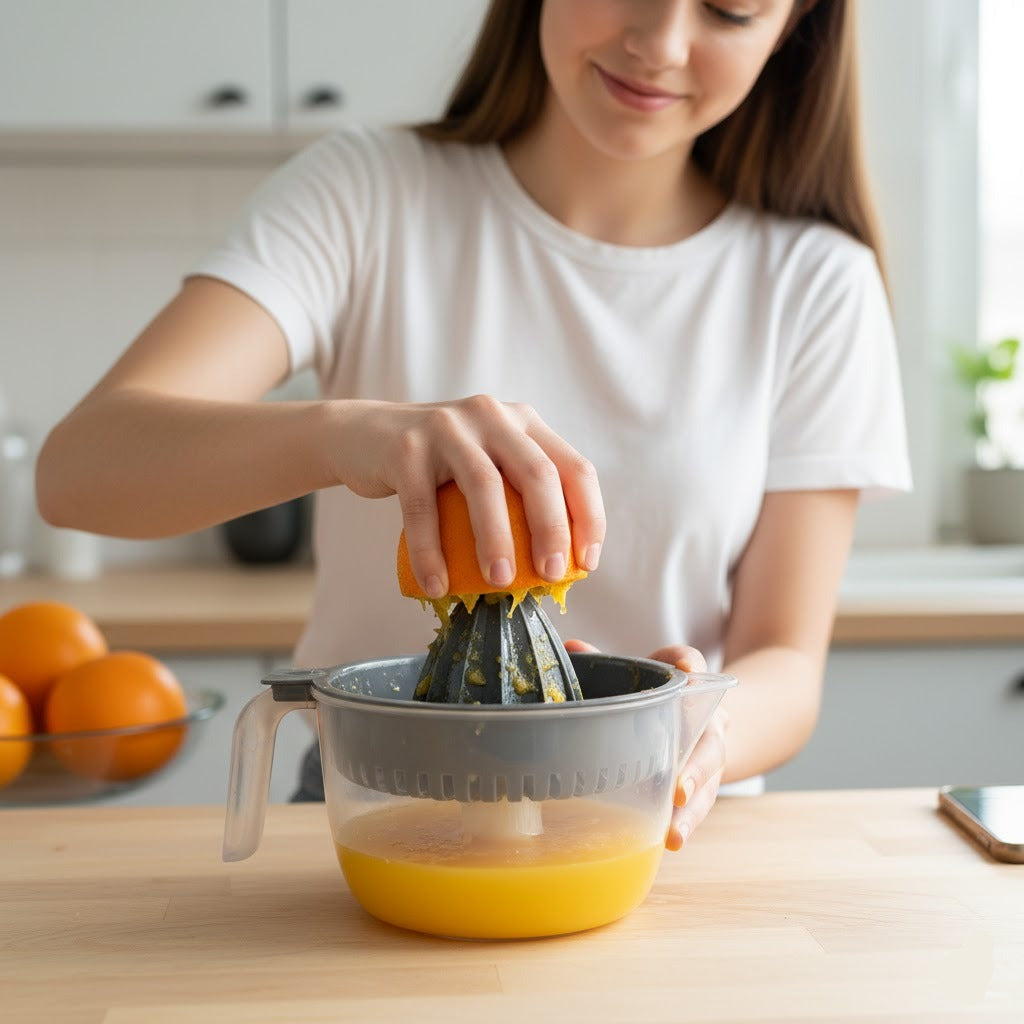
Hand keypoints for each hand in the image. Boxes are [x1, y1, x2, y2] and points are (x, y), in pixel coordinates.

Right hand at [328, 396, 604, 596]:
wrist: (362, 436)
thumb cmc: (438, 467)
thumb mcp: (486, 464)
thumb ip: (518, 498)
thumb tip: (556, 570)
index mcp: (523, 422)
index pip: (574, 468)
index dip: (588, 518)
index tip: (586, 563)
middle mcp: (491, 416)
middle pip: (537, 474)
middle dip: (551, 530)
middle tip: (550, 575)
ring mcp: (447, 427)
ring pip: (484, 486)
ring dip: (496, 541)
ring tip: (499, 582)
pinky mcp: (406, 448)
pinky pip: (422, 509)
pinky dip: (430, 553)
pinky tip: (437, 585)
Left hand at [564, 640, 726, 850]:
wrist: (703, 716)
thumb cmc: (657, 694)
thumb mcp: (638, 674)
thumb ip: (605, 663)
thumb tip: (571, 649)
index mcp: (689, 680)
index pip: (691, 662)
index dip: (688, 666)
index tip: (685, 672)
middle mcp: (707, 716)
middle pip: (710, 737)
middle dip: (697, 765)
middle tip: (681, 788)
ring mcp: (711, 753)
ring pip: (710, 780)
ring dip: (693, 809)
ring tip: (675, 832)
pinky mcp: (707, 784)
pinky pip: (702, 804)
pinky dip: (687, 822)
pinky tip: (672, 840)